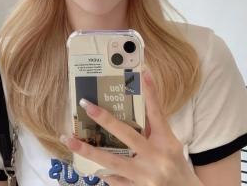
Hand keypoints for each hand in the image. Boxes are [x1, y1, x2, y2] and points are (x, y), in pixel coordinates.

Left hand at [60, 67, 202, 185]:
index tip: (143, 72)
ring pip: (112, 161)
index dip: (150, 92)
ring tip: (68, 139)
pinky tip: (93, 167)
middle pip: (127, 134)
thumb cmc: (177, 166)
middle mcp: (156, 157)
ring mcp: (145, 176)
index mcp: (166, 142)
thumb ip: (154, 127)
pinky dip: (104, 173)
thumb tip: (138, 104)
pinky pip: (115, 181)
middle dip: (105, 119)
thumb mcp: (170, 144)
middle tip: (86, 105)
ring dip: (88, 150)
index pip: (157, 112)